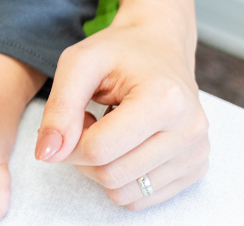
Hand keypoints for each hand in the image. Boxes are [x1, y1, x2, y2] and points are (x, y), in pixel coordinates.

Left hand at [36, 12, 207, 208]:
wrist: (160, 46)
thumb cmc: (118, 51)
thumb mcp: (78, 63)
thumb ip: (59, 108)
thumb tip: (46, 154)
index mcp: (165, 100)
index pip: (98, 150)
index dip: (68, 143)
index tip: (70, 119)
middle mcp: (190, 130)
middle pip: (112, 175)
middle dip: (84, 156)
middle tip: (87, 122)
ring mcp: (197, 153)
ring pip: (126, 194)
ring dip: (102, 168)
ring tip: (105, 131)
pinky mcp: (196, 168)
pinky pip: (143, 198)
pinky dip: (122, 178)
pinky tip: (124, 145)